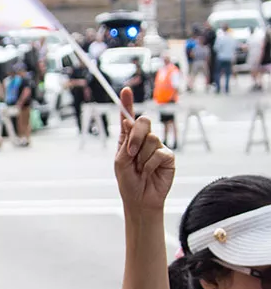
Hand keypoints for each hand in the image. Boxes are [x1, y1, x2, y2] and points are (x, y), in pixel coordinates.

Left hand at [114, 87, 174, 214]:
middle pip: (143, 122)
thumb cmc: (128, 181)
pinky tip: (150, 172)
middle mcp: (143, 140)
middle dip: (135, 136)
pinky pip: (159, 153)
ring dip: (142, 157)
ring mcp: (157, 147)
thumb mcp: (121, 161)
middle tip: (130, 154)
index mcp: (128, 139)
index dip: (127, 104)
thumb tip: (128, 122)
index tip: (125, 90)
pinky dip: (151, 164)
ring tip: (141, 169)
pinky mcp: (168, 156)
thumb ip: (125, 142)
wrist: (140, 199)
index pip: (128, 118)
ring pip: (150, 139)